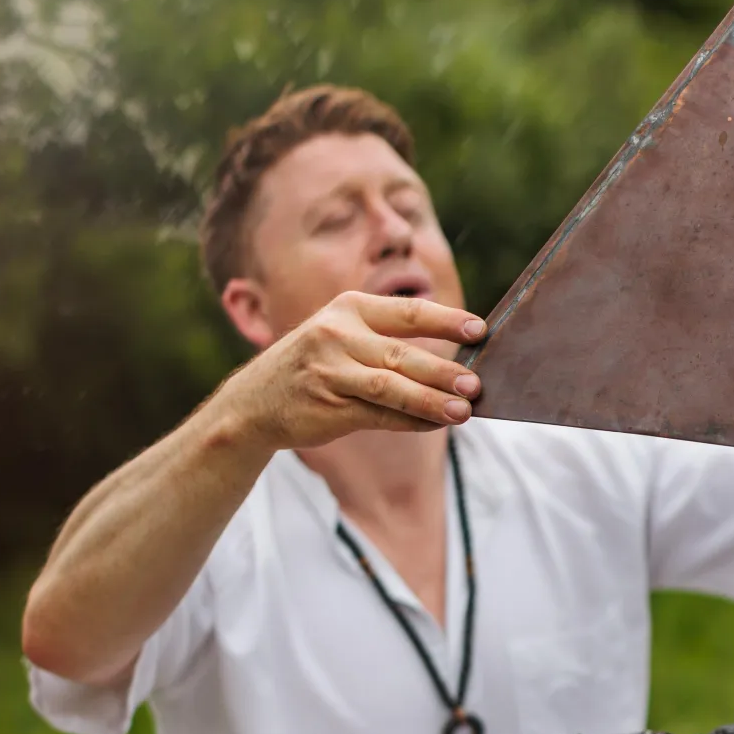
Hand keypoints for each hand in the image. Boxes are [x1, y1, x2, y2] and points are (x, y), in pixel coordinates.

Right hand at [215, 291, 486, 451]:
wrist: (253, 403)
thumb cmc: (312, 367)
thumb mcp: (341, 335)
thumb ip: (386, 341)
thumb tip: (452, 364)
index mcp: (348, 308)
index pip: (408, 313)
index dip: (447, 322)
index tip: (480, 331)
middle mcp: (337, 336)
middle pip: (403, 354)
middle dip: (444, 371)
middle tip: (477, 384)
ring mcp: (330, 373)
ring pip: (392, 388)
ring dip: (431, 401)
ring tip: (463, 411)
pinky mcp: (328, 408)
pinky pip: (378, 416)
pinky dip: (409, 422)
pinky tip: (434, 425)